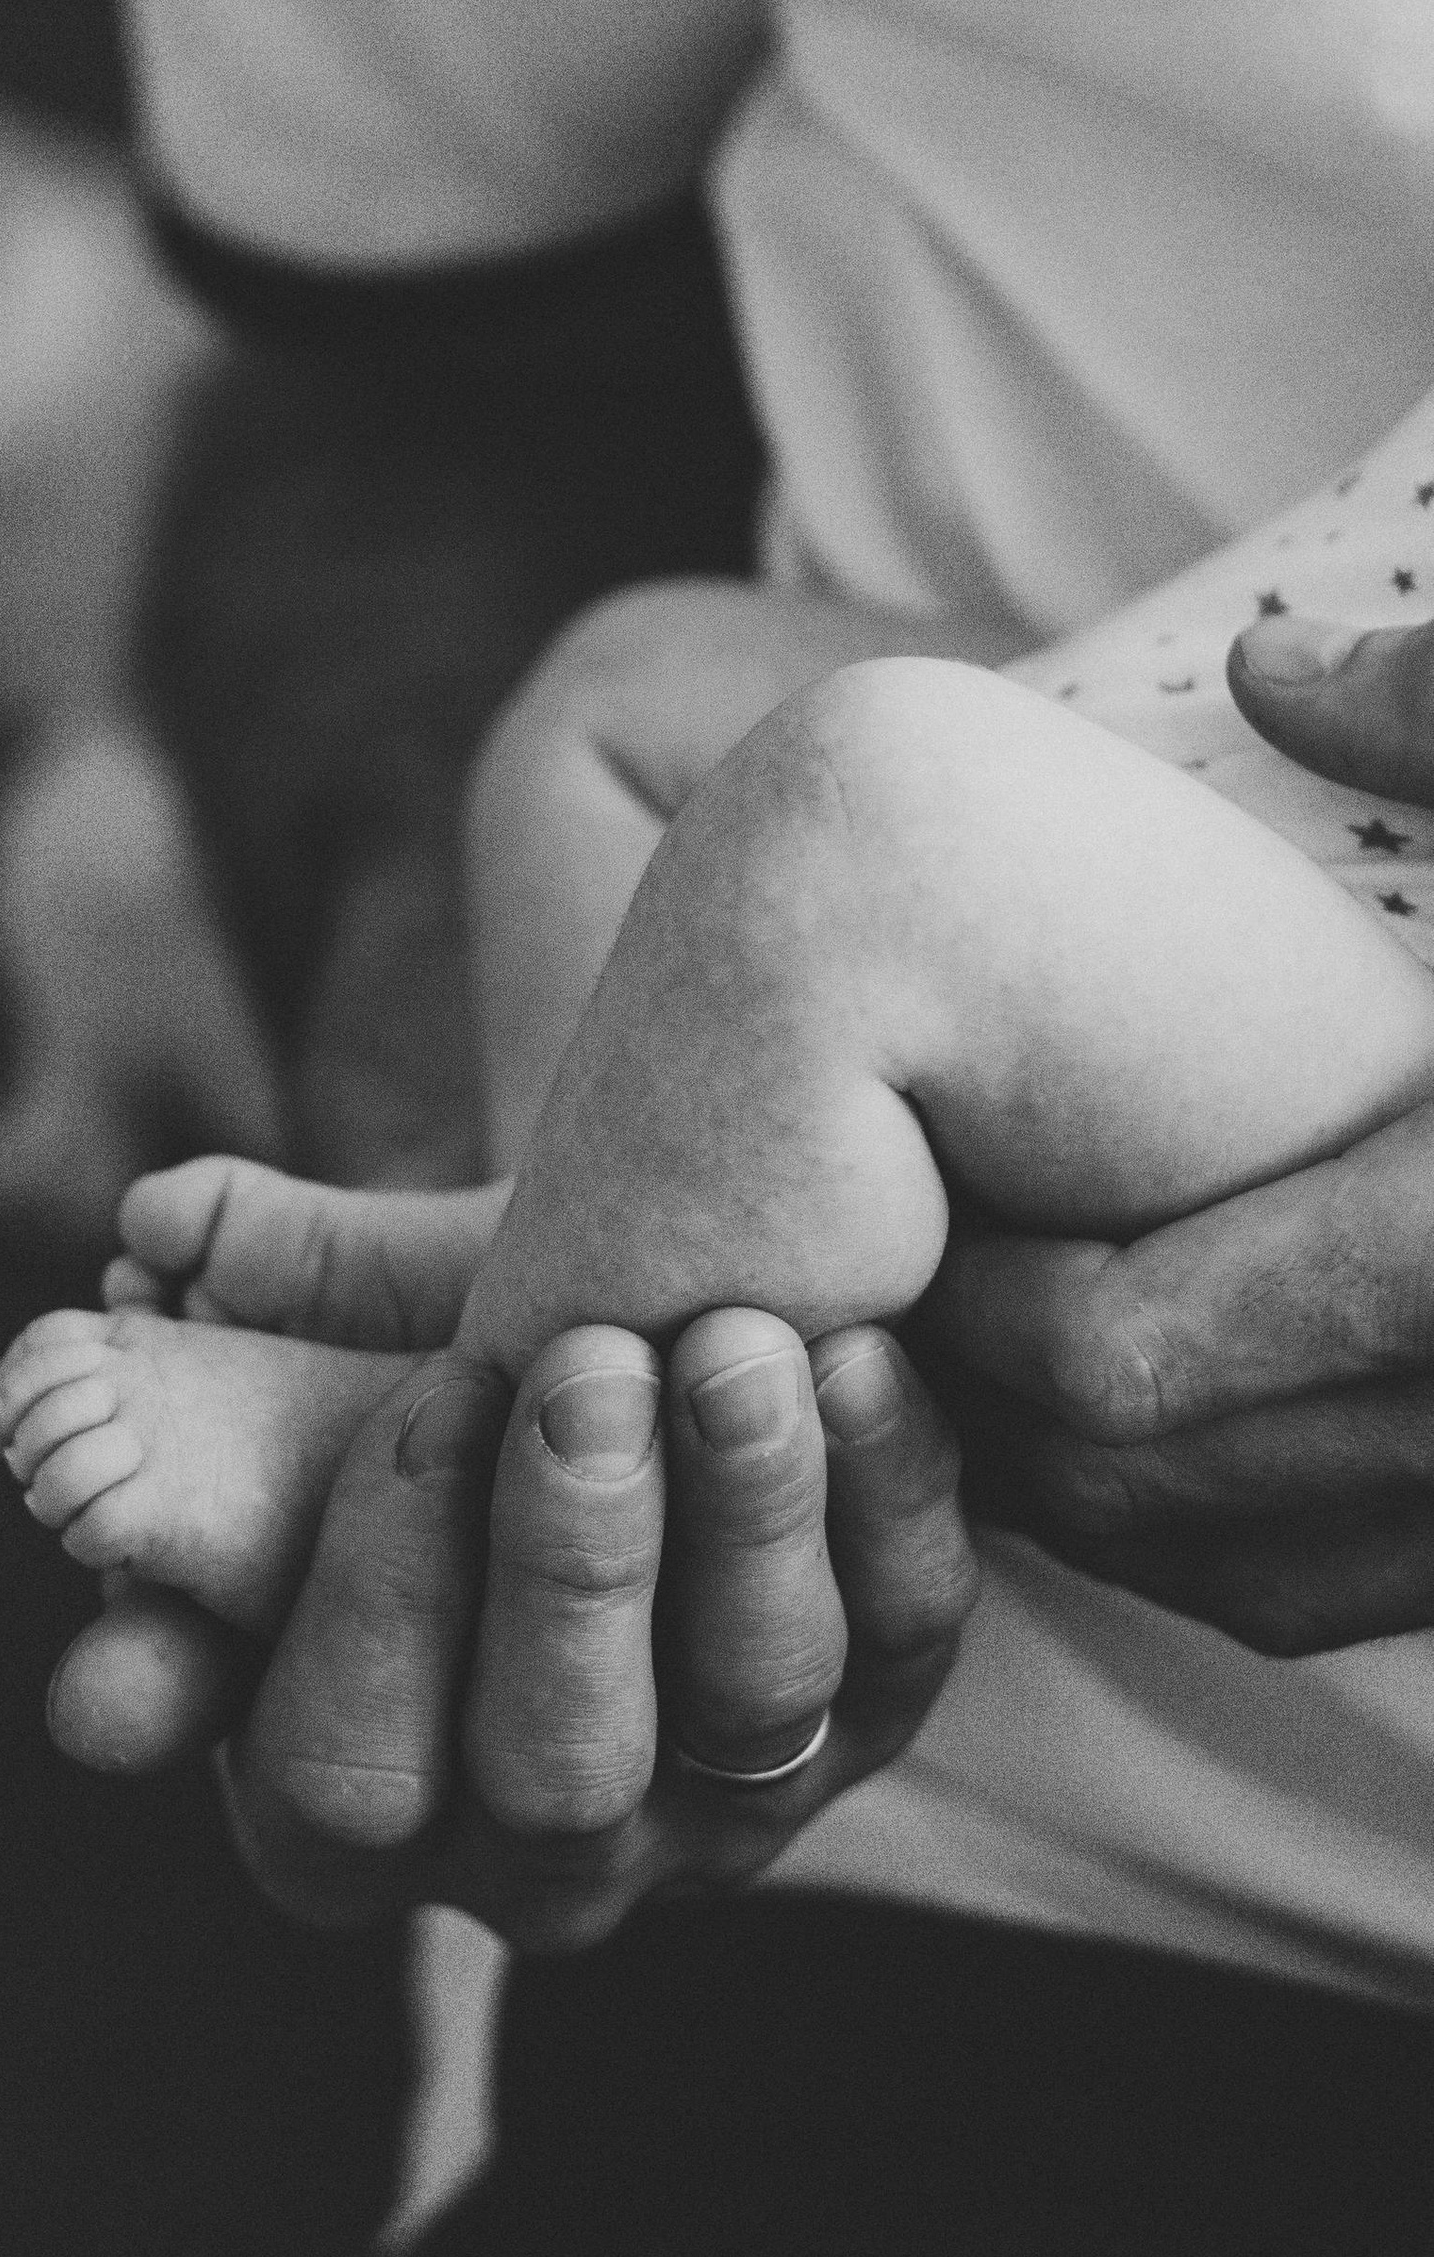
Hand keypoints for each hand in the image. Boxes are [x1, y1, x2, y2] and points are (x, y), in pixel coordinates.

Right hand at [217, 1309, 973, 1947]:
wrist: (612, 1321)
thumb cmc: (407, 1370)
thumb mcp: (292, 1379)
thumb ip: (192, 1423)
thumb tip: (44, 1460)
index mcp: (339, 1808)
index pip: (341, 1774)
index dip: (384, 1597)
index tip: (424, 1404)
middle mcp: (535, 1850)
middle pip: (555, 1769)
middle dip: (570, 1562)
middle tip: (580, 1367)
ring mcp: (720, 1799)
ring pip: (750, 1705)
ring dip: (743, 1518)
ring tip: (731, 1344)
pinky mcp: (876, 1710)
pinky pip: (904, 1635)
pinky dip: (888, 1494)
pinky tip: (861, 1357)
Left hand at [922, 601, 1433, 1652]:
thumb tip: (1279, 662)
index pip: (1114, 1353)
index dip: (969, 1296)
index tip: (921, 1181)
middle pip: (1134, 1489)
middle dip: (989, 1394)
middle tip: (918, 1254)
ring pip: (1228, 1575)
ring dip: (1088, 1476)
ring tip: (1008, 1319)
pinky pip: (1338, 1593)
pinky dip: (1221, 1527)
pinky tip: (1176, 1396)